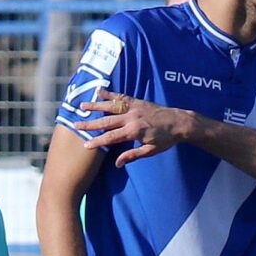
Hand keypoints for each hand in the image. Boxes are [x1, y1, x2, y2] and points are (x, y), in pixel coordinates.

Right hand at [77, 94, 193, 165]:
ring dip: (95, 106)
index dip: (97, 142)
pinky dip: (110, 94)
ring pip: (110, 106)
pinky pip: (121, 96)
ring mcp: (134, 108)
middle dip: (90, 124)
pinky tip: (99, 92)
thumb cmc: (166, 139)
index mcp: (133, 132)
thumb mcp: (150, 151)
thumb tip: (117, 163)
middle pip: (106, 121)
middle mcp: (131, 118)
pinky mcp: (137, 101)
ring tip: (82, 106)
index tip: (86, 145)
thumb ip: (132, 155)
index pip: (110, 138)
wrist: (180, 122)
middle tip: (76, 124)